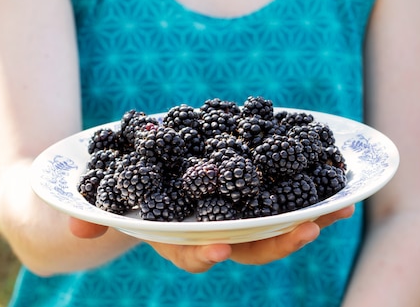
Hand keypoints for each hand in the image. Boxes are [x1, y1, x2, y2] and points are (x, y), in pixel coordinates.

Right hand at [70, 205, 354, 272]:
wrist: (154, 166)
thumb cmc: (133, 181)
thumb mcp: (114, 189)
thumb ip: (98, 206)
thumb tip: (76, 223)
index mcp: (182, 233)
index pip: (192, 251)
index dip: (204, 252)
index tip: (219, 247)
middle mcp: (216, 229)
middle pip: (249, 244)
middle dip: (277, 241)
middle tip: (306, 230)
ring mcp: (242, 212)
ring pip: (278, 223)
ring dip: (309, 217)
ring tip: (340, 205)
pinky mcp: (259, 190)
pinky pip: (289, 195)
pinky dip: (314, 192)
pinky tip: (343, 185)